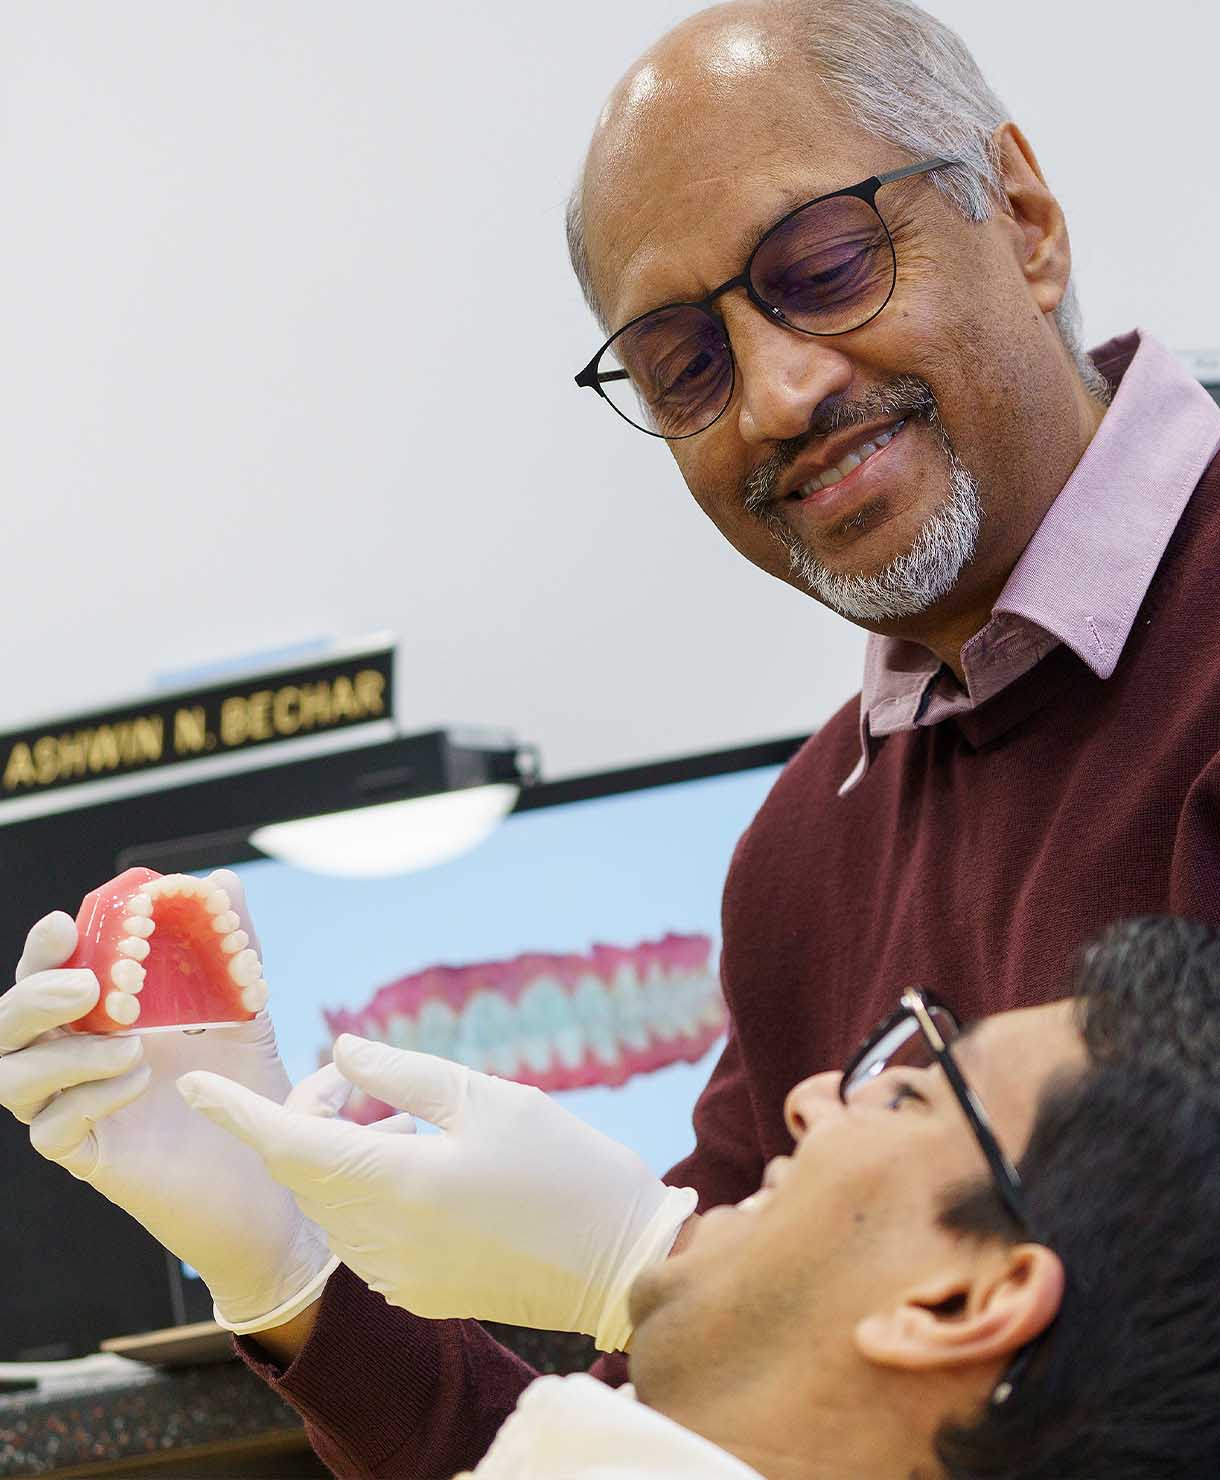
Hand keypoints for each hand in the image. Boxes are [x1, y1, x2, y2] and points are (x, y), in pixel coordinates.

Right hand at [0, 872, 339, 1332]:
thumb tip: (219, 880)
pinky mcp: (89, 1159)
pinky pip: (52, 1131)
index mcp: (98, 1018)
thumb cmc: (244, 1083)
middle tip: (87, 987)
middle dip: (32, 997)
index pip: (46, 976)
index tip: (65, 923)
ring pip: (11, 1079)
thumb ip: (231, 942)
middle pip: (4, 1027)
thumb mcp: (245, 1003)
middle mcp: (71, 1061)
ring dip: (64, 1055)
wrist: (269, 1169)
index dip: (42, 950)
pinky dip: (88, 1100)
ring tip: (134, 1046)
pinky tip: (138, 1083)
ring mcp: (73, 1111)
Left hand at [178, 1036, 696, 1350]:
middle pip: (306, 1172)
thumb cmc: (563, 1166)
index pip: (288, 1144)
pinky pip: (364, 1235)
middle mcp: (381, 1239)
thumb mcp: (487, 1098)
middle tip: (346, 1082)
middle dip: (304, 1121)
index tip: (195, 1085)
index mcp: (395, 1183)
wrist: (618, 1260)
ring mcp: (397, 1275)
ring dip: (340, 1156)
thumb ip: (402, 1073)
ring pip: (331, 1203)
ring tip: (398, 1119)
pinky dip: (368, 1193)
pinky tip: (420, 1168)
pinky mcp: (417, 1292)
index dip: (236, 1112)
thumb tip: (340, 1052)